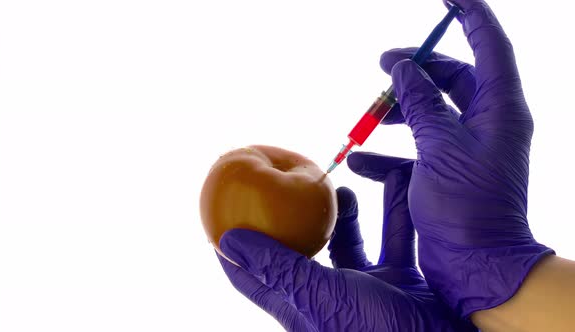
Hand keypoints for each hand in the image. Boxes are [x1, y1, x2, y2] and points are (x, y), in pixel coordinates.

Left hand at [216, 157, 475, 330]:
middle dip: (296, 221)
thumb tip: (226, 241)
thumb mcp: (321, 296)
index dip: (236, 251)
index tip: (222, 216)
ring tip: (341, 186)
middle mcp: (332, 300)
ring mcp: (369, 292)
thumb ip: (278, 269)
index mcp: (304, 308)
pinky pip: (395, 239)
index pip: (255, 279)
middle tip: (288, 188)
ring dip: (346, 213)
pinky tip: (393, 186)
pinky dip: (395, 214)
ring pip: (351, 242)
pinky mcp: (402, 284)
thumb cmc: (377, 331)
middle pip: (304, 254)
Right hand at [355, 0, 553, 318]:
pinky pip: (415, 148)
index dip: (470, 15)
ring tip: (370, 116)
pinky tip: (362, 161)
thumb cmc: (469, 208)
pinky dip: (388, 151)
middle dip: (416, 69)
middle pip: (452, 78)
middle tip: (382, 65)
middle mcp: (486, 124)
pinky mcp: (445, 171)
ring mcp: (465, 148)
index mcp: (499, 110)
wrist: (476, 266)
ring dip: (398, 110)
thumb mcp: (440, 147)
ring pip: (430, 111)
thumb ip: (421, 103)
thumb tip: (402, 68)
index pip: (490, 45)